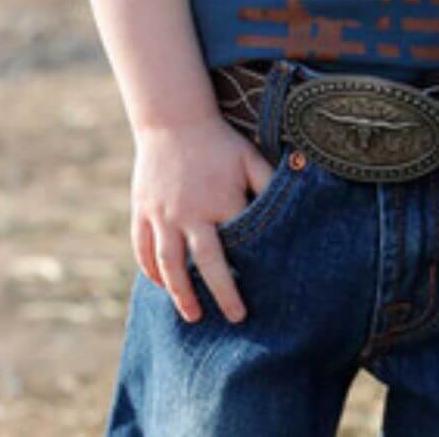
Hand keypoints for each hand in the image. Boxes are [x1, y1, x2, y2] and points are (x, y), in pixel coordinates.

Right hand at [130, 114, 275, 323]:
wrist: (173, 118)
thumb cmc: (218, 141)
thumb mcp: (248, 157)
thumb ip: (270, 183)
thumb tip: (296, 203)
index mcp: (220, 202)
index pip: (237, 248)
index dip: (245, 274)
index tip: (254, 298)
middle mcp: (190, 214)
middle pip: (203, 264)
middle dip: (218, 295)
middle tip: (232, 320)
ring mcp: (162, 214)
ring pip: (168, 264)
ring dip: (179, 293)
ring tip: (192, 315)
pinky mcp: (142, 210)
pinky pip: (143, 248)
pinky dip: (150, 270)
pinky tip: (160, 284)